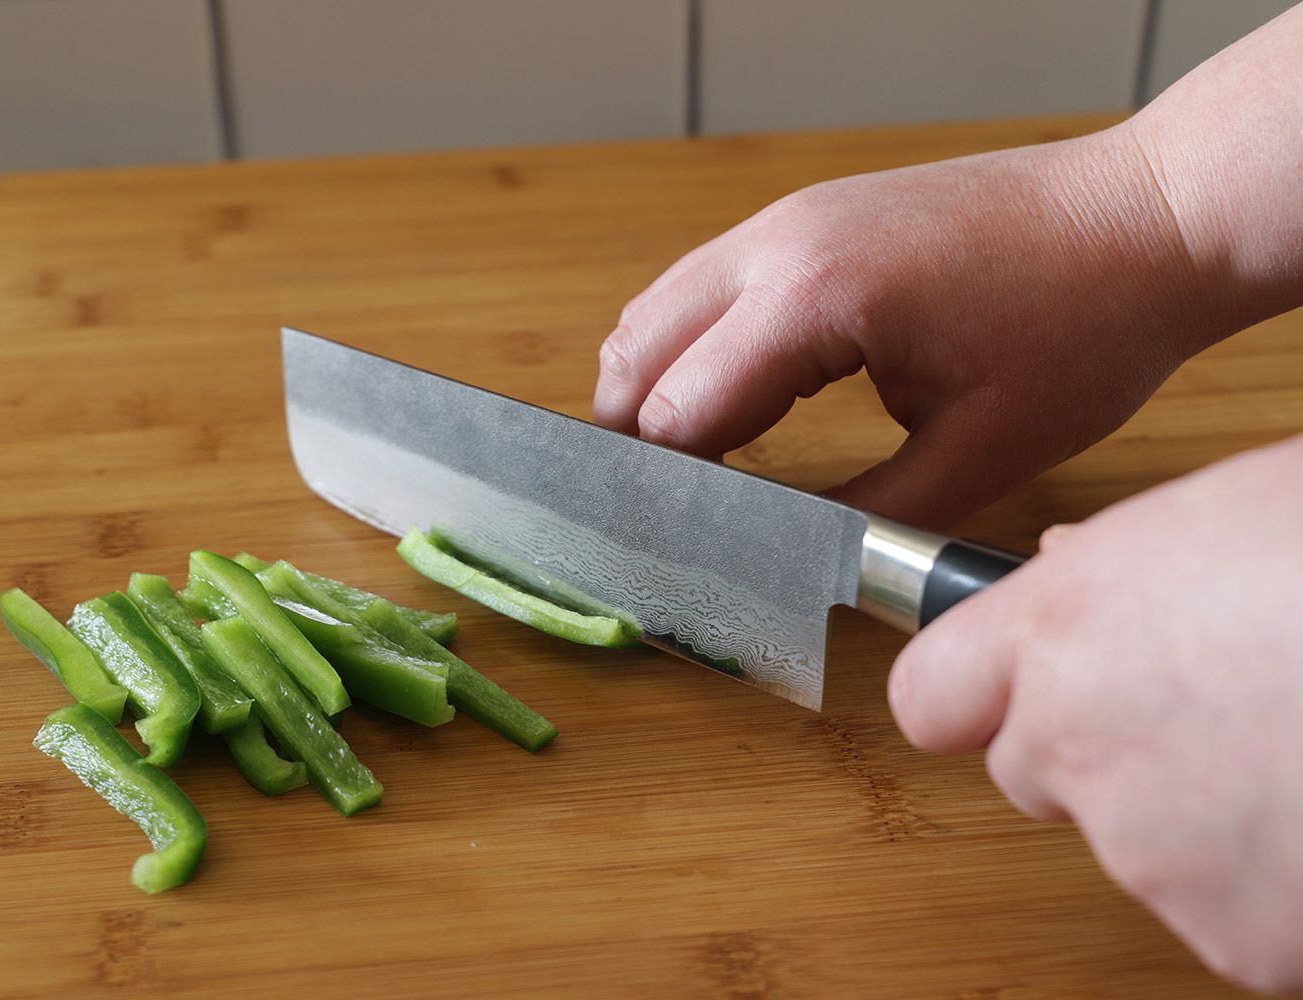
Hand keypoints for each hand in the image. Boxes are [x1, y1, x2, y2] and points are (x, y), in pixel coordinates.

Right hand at [595, 124, 1228, 528]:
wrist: (1147, 216)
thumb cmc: (1085, 326)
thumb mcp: (980, 452)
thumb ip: (868, 516)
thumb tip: (792, 559)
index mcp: (812, 298)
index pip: (677, 409)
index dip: (663, 489)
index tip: (662, 547)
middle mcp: (777, 242)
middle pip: (636, 353)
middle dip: (634, 441)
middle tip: (667, 516)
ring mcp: (788, 216)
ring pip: (657, 308)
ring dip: (653, 386)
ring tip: (690, 464)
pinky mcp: (809, 214)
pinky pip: (705, 282)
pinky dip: (690, 344)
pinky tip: (730, 396)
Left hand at [889, 433, 1302, 992]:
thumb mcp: (1232, 513)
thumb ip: (1127, 563)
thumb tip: (1079, 571)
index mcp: (1064, 627)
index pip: (934, 693)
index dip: (979, 693)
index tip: (1016, 689)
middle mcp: (1080, 746)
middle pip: (1039, 772)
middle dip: (1111, 748)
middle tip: (1228, 709)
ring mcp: (1157, 856)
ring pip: (1146, 849)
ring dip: (1210, 819)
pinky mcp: (1240, 943)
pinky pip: (1237, 917)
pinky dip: (1283, 887)